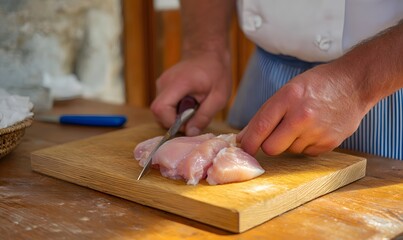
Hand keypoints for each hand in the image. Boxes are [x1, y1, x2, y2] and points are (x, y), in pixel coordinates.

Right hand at [151, 51, 231, 135]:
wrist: (208, 52)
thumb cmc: (216, 72)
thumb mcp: (219, 97)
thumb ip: (204, 116)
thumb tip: (190, 133)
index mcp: (179, 83)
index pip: (160, 109)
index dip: (171, 122)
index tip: (188, 123)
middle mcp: (164, 82)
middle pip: (158, 112)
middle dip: (174, 121)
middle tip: (193, 117)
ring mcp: (161, 83)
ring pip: (160, 110)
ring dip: (175, 115)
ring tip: (193, 108)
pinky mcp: (162, 86)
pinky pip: (164, 104)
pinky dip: (174, 109)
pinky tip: (188, 103)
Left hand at [237, 63, 368, 155]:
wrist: (354, 83)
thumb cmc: (316, 85)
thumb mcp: (287, 91)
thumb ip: (264, 115)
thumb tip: (243, 138)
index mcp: (288, 98)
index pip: (260, 127)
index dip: (248, 142)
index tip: (243, 149)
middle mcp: (302, 116)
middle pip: (271, 148)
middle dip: (268, 145)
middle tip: (273, 136)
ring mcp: (317, 131)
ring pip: (289, 150)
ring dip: (290, 142)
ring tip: (302, 124)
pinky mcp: (329, 143)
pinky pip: (305, 152)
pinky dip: (305, 144)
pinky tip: (314, 129)